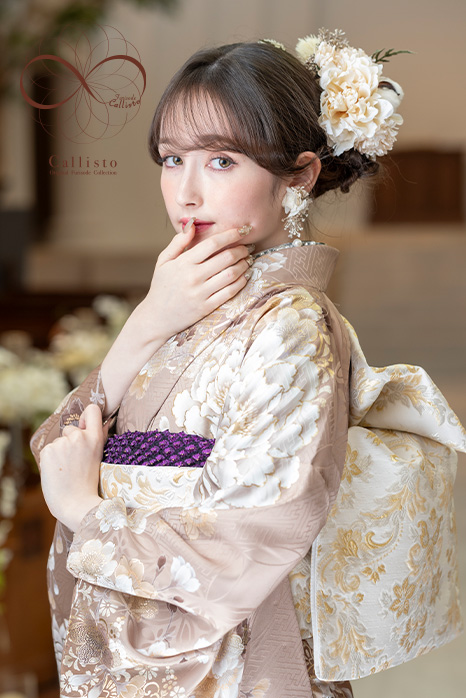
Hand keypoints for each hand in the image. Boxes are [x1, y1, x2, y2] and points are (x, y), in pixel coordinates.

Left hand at [39, 404, 108, 531]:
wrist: (76, 504)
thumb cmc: (89, 484)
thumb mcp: (98, 457)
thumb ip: (99, 438)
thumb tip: (104, 422)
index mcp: (94, 438)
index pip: (92, 410)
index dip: (87, 416)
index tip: (84, 426)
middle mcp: (78, 436)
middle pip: (71, 429)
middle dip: (71, 441)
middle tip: (75, 462)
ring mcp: (62, 443)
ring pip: (59, 441)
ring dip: (60, 452)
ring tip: (66, 470)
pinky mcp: (47, 451)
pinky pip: (49, 450)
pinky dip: (51, 460)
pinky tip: (57, 472)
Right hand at [139, 219, 253, 342]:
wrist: (157, 317)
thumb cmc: (161, 286)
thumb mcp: (163, 261)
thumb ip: (178, 242)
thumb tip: (192, 224)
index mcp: (183, 263)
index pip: (212, 244)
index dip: (230, 235)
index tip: (241, 230)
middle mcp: (193, 277)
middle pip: (226, 258)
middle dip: (241, 249)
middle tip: (247, 246)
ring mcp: (201, 293)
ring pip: (231, 274)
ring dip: (244, 265)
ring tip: (248, 260)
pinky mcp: (207, 307)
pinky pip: (230, 292)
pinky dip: (241, 282)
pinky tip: (244, 276)